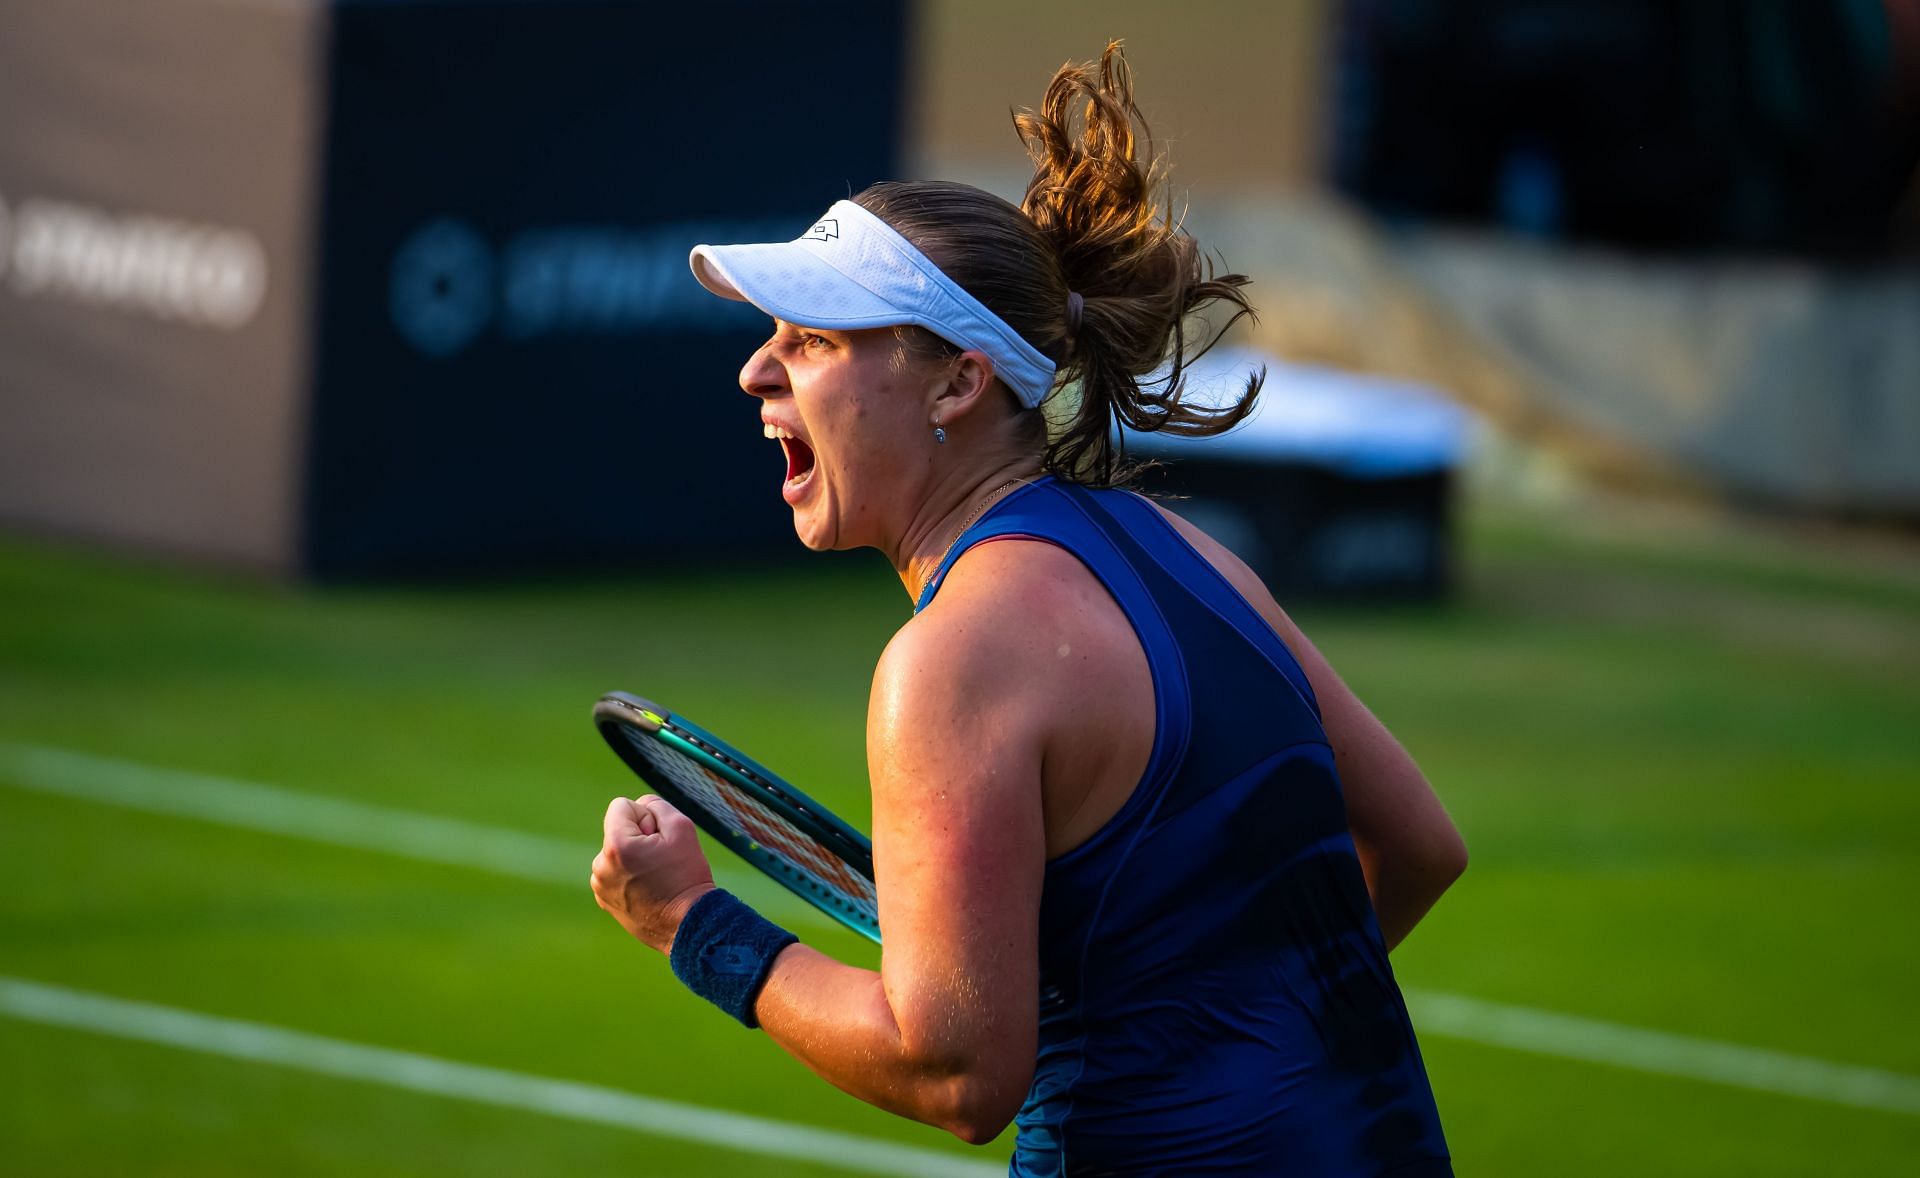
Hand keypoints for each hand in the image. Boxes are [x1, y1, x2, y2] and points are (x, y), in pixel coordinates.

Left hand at [591, 795, 715, 953]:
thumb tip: (641, 806)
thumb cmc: (686, 876)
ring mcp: (600, 885)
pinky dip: (629, 876)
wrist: (688, 925)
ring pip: (617, 852)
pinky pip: (615, 874)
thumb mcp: (682, 828)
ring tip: (657, 877)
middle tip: (662, 861)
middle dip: (639, 837)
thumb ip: (658, 806)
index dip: (646, 816)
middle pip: (618, 830)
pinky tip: (649, 890)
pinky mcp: (604, 900)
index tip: (660, 838)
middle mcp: (601, 865)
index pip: (621, 806)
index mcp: (616, 845)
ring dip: (634, 857)